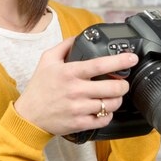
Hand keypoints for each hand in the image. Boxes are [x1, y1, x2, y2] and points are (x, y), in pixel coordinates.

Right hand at [14, 37, 138, 136]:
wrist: (29, 115)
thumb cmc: (39, 87)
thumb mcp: (46, 60)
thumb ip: (64, 46)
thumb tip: (79, 36)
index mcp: (69, 72)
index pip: (100, 64)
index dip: (119, 61)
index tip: (132, 58)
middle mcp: (75, 90)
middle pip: (112, 87)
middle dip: (123, 84)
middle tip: (123, 82)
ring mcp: (78, 108)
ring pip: (111, 104)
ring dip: (117, 99)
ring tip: (113, 96)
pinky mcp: (79, 123)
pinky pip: (103, 119)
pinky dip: (108, 114)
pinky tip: (103, 109)